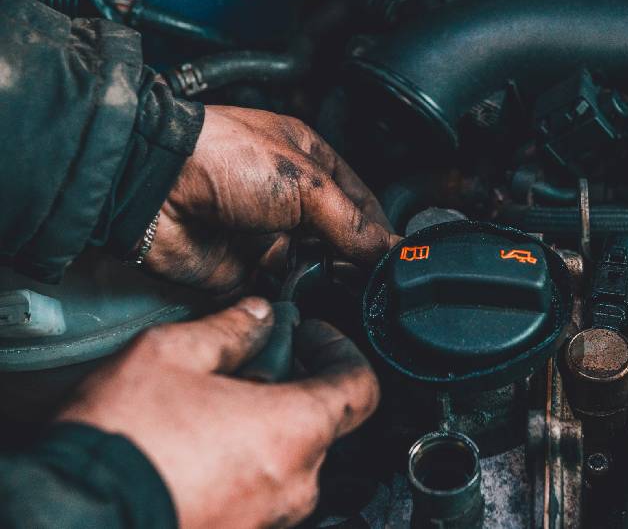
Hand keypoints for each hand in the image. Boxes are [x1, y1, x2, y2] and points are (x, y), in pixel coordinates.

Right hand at [58, 298, 378, 528]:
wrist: (71, 516)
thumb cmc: (123, 440)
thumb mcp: (171, 355)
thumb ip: (229, 330)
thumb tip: (258, 316)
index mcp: (295, 430)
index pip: (361, 388)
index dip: (341, 352)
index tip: (311, 336)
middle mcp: (296, 483)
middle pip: (320, 423)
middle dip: (291, 387)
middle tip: (248, 365)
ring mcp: (270, 518)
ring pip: (287, 461)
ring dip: (264, 429)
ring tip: (210, 409)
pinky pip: (259, 493)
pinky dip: (243, 466)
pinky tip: (196, 449)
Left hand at [146, 106, 399, 294]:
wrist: (155, 187)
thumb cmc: (223, 158)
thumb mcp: (305, 183)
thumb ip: (351, 223)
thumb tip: (387, 251)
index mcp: (309, 163)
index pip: (360, 202)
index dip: (379, 230)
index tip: (395, 260)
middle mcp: (291, 200)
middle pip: (339, 238)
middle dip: (356, 261)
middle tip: (374, 285)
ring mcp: (267, 236)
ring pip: (313, 268)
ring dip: (327, 283)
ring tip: (345, 296)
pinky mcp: (244, 270)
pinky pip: (280, 292)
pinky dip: (296, 302)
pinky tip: (312, 307)